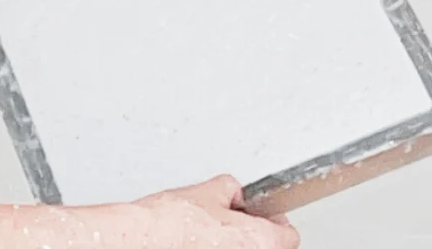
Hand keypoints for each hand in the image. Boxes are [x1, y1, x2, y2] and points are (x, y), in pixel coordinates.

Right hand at [136, 175, 299, 248]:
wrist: (142, 240)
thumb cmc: (171, 222)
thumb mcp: (209, 189)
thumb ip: (232, 189)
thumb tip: (235, 193)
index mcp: (260, 241)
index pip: (289, 235)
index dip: (275, 220)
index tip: (265, 215)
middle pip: (269, 248)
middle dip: (253, 233)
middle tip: (232, 223)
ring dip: (235, 245)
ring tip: (210, 235)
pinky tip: (198, 243)